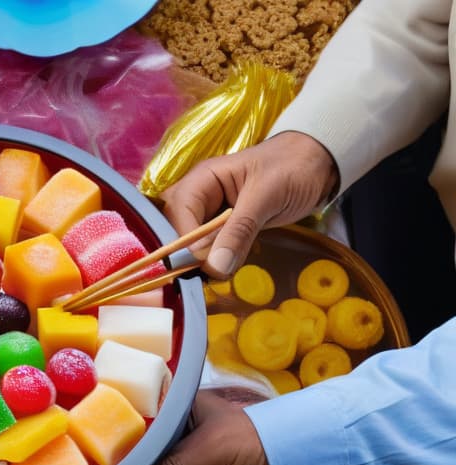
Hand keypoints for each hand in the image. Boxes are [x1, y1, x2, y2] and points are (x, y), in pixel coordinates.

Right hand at [160, 131, 338, 277]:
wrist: (321, 163)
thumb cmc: (294, 168)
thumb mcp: (267, 197)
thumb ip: (239, 231)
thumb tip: (214, 267)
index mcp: (203, 179)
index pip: (177, 212)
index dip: (184, 239)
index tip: (202, 262)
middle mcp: (198, 196)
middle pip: (172, 227)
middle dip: (185, 252)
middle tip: (205, 272)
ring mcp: (209, 212)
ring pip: (187, 240)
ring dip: (198, 259)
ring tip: (217, 273)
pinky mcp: (222, 227)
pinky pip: (207, 247)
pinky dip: (212, 260)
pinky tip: (223, 269)